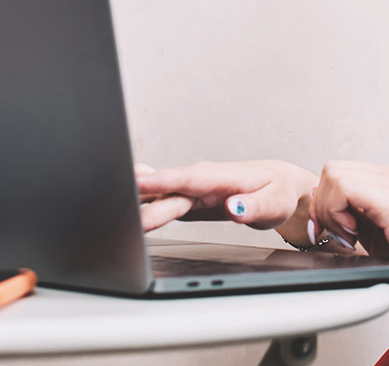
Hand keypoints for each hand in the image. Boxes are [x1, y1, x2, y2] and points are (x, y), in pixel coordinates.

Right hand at [136, 160, 316, 231]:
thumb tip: (234, 207)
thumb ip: (254, 206)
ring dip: (138, 198)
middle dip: (143, 197)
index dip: (164, 180)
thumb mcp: (274, 203)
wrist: (276, 184)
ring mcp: (194, 188)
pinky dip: (144, 199)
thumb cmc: (276, 192)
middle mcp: (204, 180)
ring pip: (162, 194)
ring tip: (112, 205)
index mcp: (223, 176)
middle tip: (120, 211)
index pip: (190, 178)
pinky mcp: (189, 198)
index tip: (138, 181)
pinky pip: (163, 199)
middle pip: (170, 190)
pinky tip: (125, 200)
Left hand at [309, 161, 388, 316]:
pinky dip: (337, 213)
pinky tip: (353, 236)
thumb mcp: (374, 233)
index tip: (328, 232)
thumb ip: (351, 214)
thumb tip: (317, 201)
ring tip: (349, 237)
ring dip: (330, 210)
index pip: (340, 172)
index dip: (325, 201)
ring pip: (335, 175)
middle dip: (324, 205)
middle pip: (333, 170)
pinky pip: (345, 189)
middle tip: (340, 236)